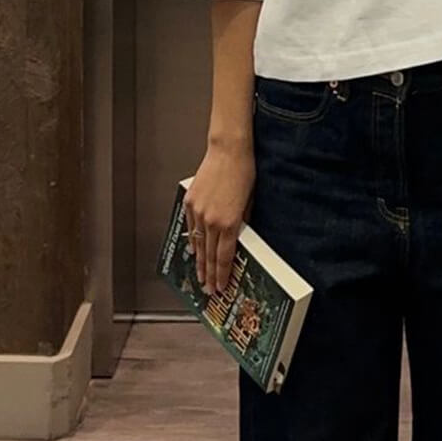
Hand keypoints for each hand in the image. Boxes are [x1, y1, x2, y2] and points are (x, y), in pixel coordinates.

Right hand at [184, 142, 255, 295]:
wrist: (228, 150)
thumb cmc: (244, 171)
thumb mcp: (251, 201)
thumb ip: (243, 222)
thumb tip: (239, 236)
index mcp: (229, 222)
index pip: (224, 257)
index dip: (222, 275)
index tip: (221, 287)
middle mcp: (211, 220)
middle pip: (209, 255)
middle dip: (209, 275)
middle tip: (209, 290)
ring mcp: (198, 211)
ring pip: (198, 244)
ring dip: (199, 262)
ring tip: (200, 276)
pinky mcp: (190, 202)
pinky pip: (191, 227)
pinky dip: (192, 240)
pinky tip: (193, 250)